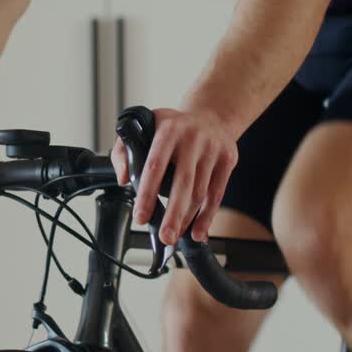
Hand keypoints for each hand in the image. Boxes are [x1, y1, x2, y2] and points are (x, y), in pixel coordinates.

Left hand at [110, 108, 237, 245]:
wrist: (211, 115)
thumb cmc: (173, 127)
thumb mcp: (144, 127)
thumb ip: (124, 150)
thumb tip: (124, 178)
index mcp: (169, 130)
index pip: (156, 165)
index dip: (147, 193)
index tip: (141, 216)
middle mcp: (193, 138)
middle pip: (183, 183)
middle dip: (173, 214)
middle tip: (165, 236)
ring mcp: (213, 149)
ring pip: (200, 192)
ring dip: (188, 219)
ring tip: (175, 235)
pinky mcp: (228, 160)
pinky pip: (217, 194)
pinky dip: (208, 216)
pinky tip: (198, 231)